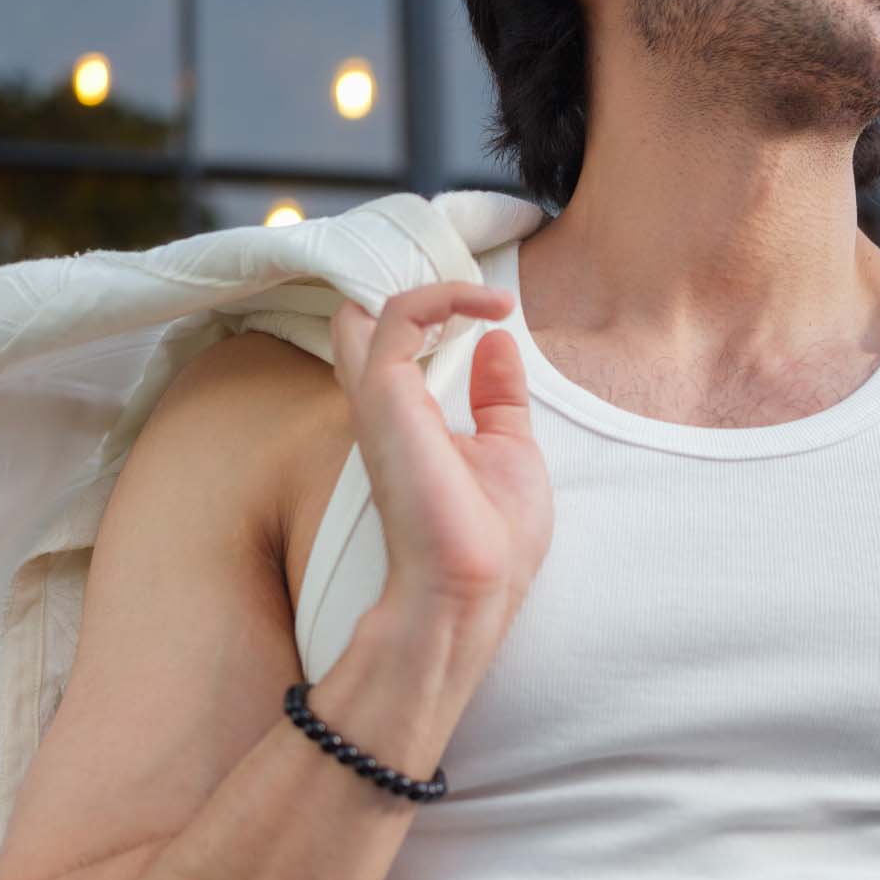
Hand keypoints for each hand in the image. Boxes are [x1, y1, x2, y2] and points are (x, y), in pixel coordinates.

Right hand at [330, 281, 553, 630]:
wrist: (471, 587)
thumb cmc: (492, 540)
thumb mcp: (508, 451)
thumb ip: (498, 398)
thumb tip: (497, 342)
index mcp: (409, 421)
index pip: (395, 350)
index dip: (432, 315)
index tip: (494, 310)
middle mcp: (385, 408)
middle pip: (371, 327)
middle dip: (419, 296)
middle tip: (481, 296)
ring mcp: (380, 401)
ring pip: (378, 314)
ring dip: (441, 292)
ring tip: (495, 300)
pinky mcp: (385, 396)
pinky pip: (402, 316)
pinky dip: (446, 297)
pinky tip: (492, 308)